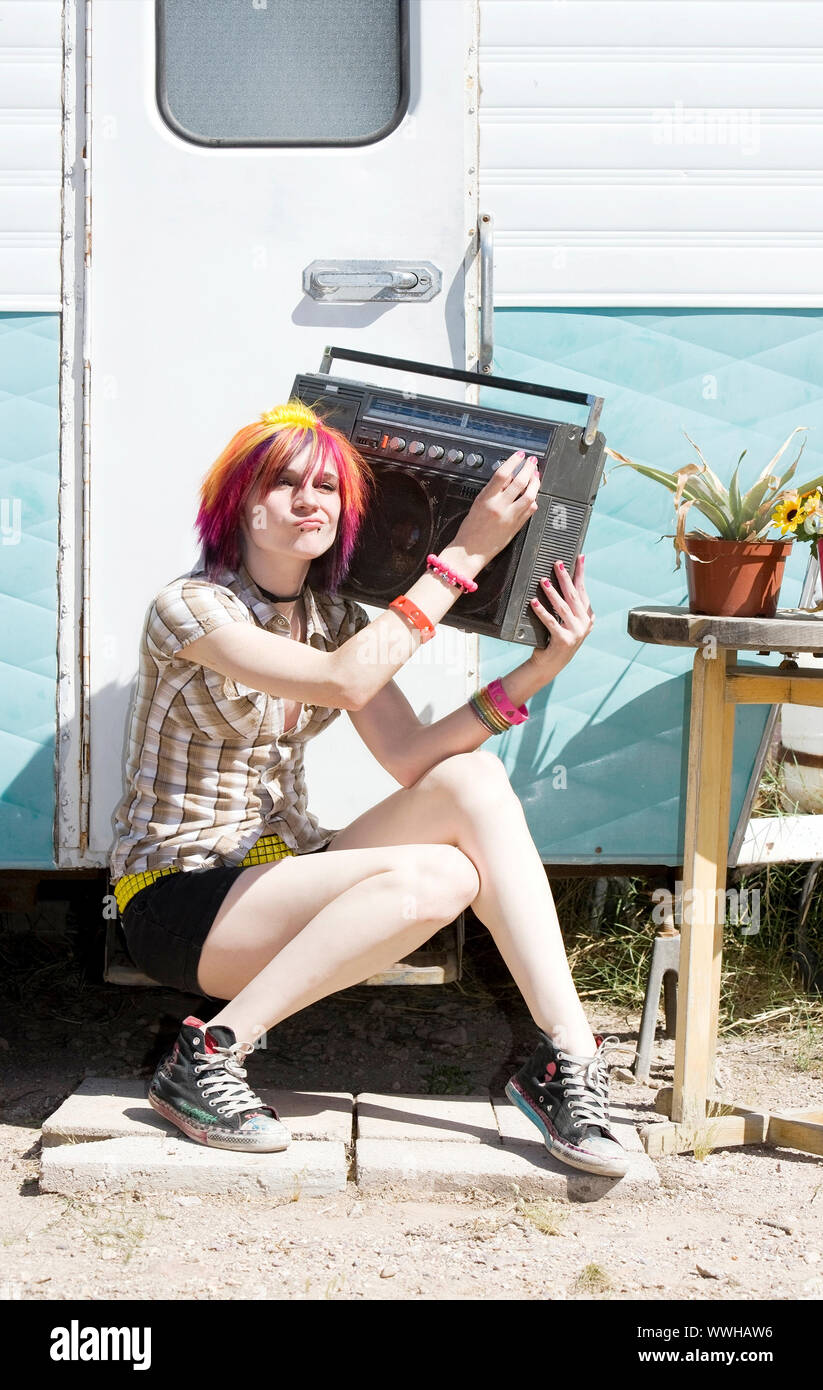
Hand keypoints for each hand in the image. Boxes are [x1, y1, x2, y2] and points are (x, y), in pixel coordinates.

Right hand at [454, 450, 539, 565]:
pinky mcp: (516, 527)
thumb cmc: (470, 529)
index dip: (514, 461)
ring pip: (529, 495)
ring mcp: (510, 517)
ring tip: (535, 476)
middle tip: (532, 462)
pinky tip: (532, 496)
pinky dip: (533, 500)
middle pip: (520, 482)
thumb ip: (493, 490)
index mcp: (486, 499)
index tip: (520, 456)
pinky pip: (530, 510)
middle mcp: (499, 507)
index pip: (503, 474)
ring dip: (535, 483)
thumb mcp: (478, 503)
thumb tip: (508, 477)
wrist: (470, 552)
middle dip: (529, 469)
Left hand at [526, 554, 593, 681]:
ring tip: (543, 581)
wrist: (550, 664)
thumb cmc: (556, 639)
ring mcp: (576, 633)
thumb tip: (560, 581)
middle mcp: (585, 624)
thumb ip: (568, 606)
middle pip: (573, 596)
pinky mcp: (563, 641)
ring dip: (552, 593)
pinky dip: (542, 612)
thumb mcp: (566, 622)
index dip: (580, 573)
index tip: (579, 557)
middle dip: (565, 578)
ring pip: (563, 608)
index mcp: (587, 617)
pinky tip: (534, 603)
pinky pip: (551, 623)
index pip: (583, 590)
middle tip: (557, 564)